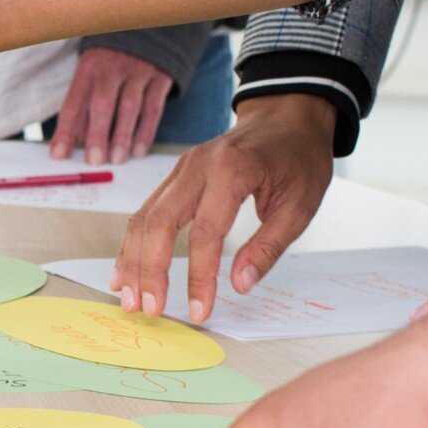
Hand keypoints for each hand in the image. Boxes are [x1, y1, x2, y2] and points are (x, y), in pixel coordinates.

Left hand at [49, 47, 171, 165]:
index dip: (65, 131)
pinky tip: (138, 150)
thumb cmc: (110, 65)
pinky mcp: (161, 77)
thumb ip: (83, 109)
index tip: (58, 155)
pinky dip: (146, 131)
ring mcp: (138, 71)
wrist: (147, 30)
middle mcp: (112, 68)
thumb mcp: (90, 77)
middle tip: (94, 161)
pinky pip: (154, 108)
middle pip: (103, 103)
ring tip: (117, 160)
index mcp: (88, 69)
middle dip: (98, 134)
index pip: (73, 102)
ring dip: (123, 136)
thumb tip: (73, 144)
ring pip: (130, 107)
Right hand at [114, 93, 334, 320]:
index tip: (199, 311)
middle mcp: (198, 166)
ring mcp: (181, 169)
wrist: (287, 116)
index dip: (199, 277)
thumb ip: (268, 247)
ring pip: (143, 218)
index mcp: (233, 171)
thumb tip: (239, 285)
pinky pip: (146, 212)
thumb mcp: (301, 205)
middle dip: (149, 271)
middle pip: (159, 224)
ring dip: (132, 261)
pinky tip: (127, 269)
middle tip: (147, 309)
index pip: (205, 233)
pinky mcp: (174, 176)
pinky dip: (134, 243)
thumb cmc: (299, 158)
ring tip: (129, 298)